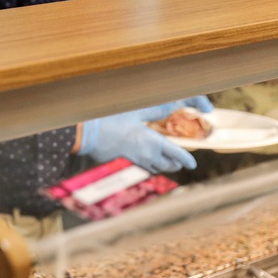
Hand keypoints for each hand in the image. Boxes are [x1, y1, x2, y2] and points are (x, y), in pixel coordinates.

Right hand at [78, 97, 210, 172]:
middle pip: (168, 166)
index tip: (192, 163)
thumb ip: (155, 110)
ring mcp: (133, 163)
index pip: (177, 155)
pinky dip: (146, 166)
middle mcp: (145, 156)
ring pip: (154, 169)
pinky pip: (140, 169)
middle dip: (176, 164)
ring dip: (161, 166)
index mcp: (151, 142)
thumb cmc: (110, 119)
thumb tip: (172, 107)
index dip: (186, 160)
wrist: (86, 134)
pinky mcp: (122, 165)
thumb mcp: (135, 111)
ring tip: (162, 160)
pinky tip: (142, 160)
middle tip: (178, 160)